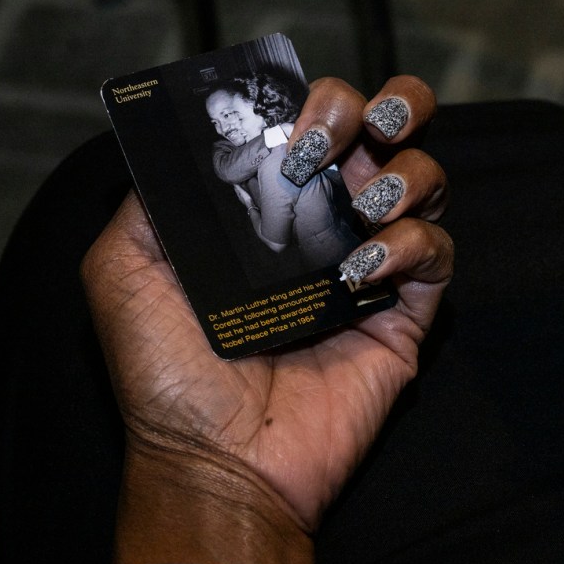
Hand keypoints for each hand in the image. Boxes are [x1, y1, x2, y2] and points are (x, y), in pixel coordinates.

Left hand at [82, 76, 449, 563]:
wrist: (219, 462)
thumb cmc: (166, 376)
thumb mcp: (125, 271)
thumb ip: (153, 200)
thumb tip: (187, 139)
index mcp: (269, 210)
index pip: (317, 125)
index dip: (322, 101)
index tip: (298, 121)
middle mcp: (326, 226)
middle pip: (390, 135)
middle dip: (393, 107)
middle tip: (361, 132)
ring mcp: (372, 268)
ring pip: (426, 183)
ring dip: (406, 174)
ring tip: (363, 205)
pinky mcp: (405, 316)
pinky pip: (438, 256)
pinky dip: (412, 247)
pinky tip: (360, 274)